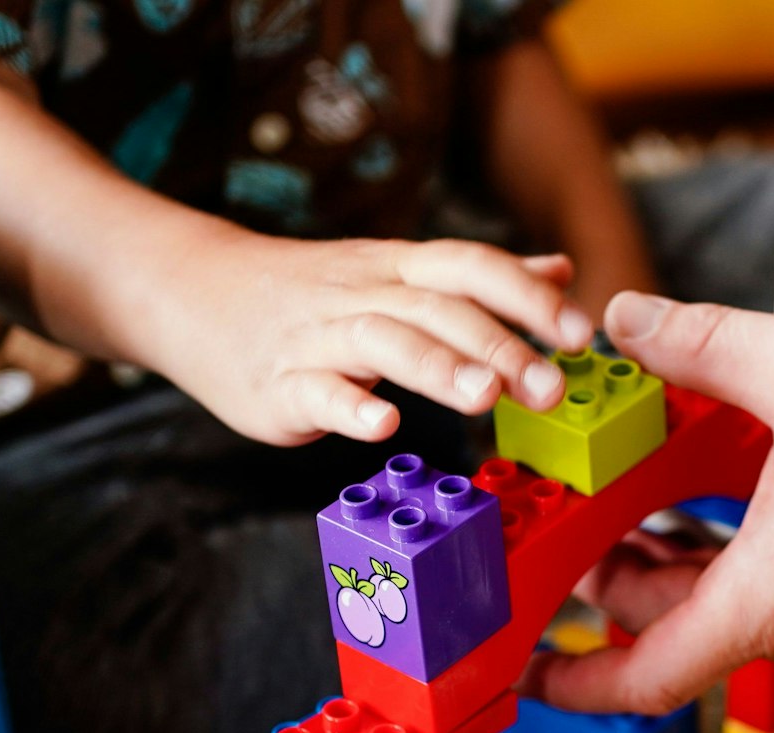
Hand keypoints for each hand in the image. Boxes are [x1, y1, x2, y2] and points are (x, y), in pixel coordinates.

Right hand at [148, 229, 595, 444]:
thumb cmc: (311, 293)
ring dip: (437, 367)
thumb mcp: (396, 272)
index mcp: (398, 267)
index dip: (528, 294)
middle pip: (437, 307)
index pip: (471, 265)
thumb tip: (559, 271)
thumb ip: (477, 279)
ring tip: (487, 396)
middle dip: (500, 343)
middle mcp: (363, 294)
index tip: (581, 330)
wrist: (192, 292)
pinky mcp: (277, 383)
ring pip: (382, 341)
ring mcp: (317, 337)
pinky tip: (382, 427)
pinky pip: (315, 391)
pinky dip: (348, 408)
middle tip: (553, 386)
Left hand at [527, 293, 773, 714]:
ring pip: (717, 611)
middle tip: (564, 537)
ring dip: (665, 568)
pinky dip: (720, 559)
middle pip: (667, 632)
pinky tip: (708, 499)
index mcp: (767, 598)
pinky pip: (765, 594)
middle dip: (607, 589)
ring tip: (625, 509)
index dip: (571, 681)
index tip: (523, 676)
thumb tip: (629, 320)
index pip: (641, 676)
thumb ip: (704, 341)